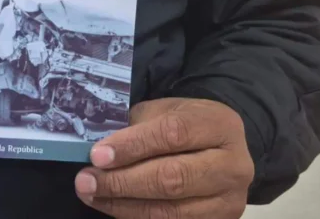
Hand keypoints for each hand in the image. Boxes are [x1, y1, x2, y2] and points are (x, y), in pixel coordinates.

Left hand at [75, 98, 253, 218]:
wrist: (221, 148)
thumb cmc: (187, 125)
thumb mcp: (165, 111)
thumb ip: (136, 127)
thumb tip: (98, 150)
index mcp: (220, 125)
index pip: (173, 134)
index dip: (132, 146)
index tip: (97, 155)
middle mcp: (233, 165)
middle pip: (173, 178)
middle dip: (122, 182)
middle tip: (86, 181)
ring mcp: (229, 199)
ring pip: (171, 210)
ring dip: (123, 205)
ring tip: (93, 195)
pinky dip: (137, 217)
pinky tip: (114, 207)